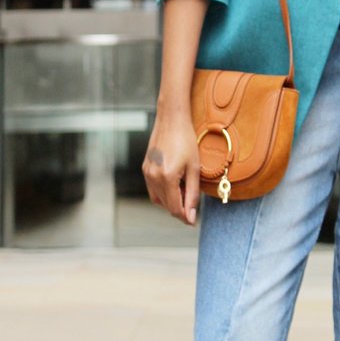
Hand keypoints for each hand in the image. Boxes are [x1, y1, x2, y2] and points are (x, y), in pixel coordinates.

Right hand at [142, 109, 200, 225]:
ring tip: (185, 191)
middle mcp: (153, 177)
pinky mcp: (144, 168)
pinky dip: (163, 192)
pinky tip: (175, 184)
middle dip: (180, 208)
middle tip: (193, 202)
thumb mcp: (195, 168)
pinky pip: (153, 189)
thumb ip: (193, 194)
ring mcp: (146, 173)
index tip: (194, 220)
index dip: (186, 217)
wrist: (171, 120)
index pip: (175, 208)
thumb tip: (192, 216)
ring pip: (158, 199)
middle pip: (166, 206)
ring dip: (171, 201)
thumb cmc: (186, 141)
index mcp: (167, 178)